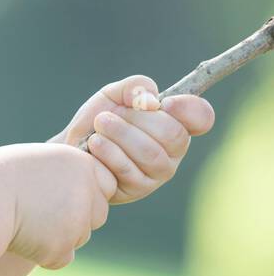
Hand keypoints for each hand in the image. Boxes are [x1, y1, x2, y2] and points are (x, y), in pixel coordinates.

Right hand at [0, 141, 117, 269]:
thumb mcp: (39, 161)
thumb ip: (66, 173)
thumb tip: (81, 188)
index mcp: (82, 163)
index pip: (106, 184)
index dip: (84, 191)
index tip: (55, 191)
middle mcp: (87, 192)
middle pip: (98, 213)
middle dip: (77, 217)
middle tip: (41, 211)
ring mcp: (77, 222)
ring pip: (80, 236)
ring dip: (60, 235)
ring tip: (26, 222)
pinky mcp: (62, 248)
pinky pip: (63, 257)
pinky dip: (46, 254)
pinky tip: (22, 239)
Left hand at [53, 74, 215, 204]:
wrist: (72, 148)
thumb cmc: (100, 120)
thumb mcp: (114, 94)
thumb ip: (135, 86)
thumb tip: (151, 102)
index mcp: (176, 123)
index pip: (202, 117)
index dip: (189, 108)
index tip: (164, 102)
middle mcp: (174, 150)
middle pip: (173, 134)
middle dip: (137, 120)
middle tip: (107, 116)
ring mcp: (158, 172)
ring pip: (151, 153)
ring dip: (120, 134)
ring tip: (99, 125)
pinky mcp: (139, 188)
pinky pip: (130, 170)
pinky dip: (109, 152)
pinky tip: (94, 143)